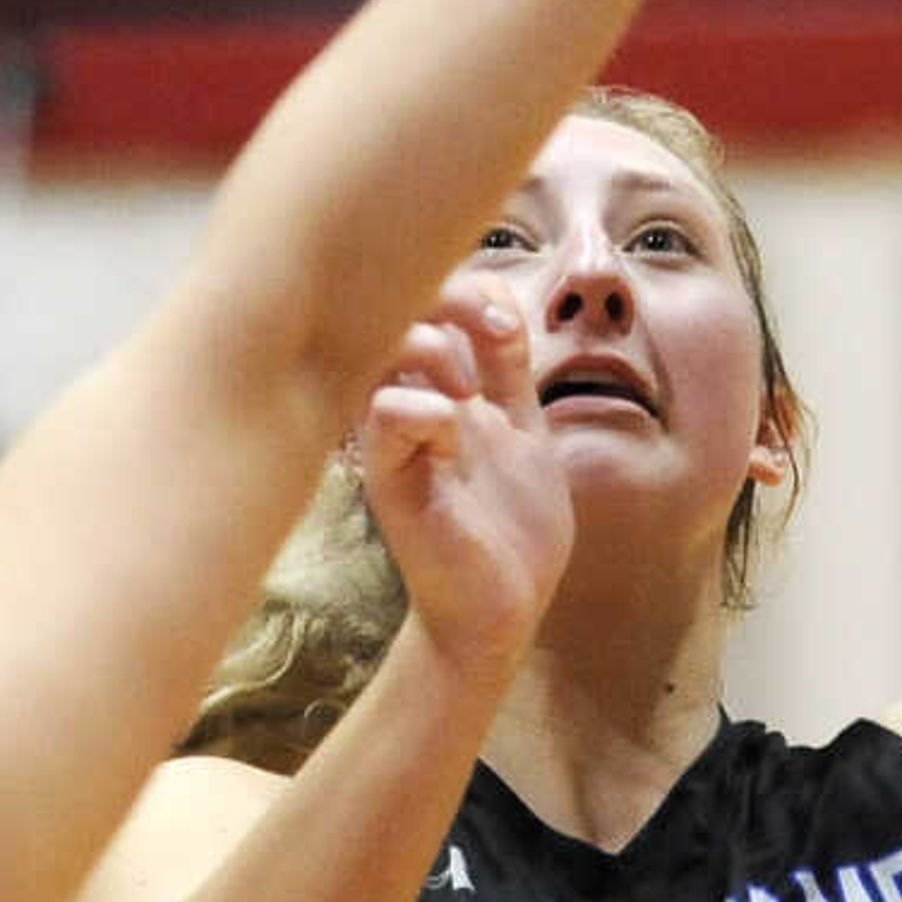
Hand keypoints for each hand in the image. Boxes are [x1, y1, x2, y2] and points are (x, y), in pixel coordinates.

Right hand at [359, 287, 572, 674]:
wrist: (502, 611)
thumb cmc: (508, 529)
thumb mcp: (522, 429)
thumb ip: (508, 374)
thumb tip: (506, 308)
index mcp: (431, 388)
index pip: (423, 301)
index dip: (467, 290)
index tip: (506, 327)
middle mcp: (403, 405)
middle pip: (394, 310)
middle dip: (449, 301)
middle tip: (493, 335)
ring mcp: (392, 442)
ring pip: (379, 351)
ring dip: (431, 352)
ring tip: (470, 394)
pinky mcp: (392, 481)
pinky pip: (386, 415)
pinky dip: (429, 410)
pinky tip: (458, 439)